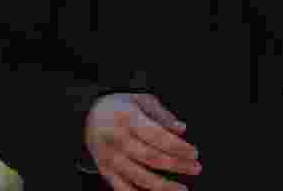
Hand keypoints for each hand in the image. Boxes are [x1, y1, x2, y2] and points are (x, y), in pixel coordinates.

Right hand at [85, 93, 200, 190]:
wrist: (86, 113)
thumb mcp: (139, 99)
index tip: (195, 153)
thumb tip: (182, 128)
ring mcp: (110, 156)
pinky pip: (122, 188)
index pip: (158, 136)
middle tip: (196, 168)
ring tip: (181, 189)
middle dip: (177, 165)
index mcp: (127, 118)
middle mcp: (117, 139)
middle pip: (152, 158)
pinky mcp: (105, 169)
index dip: (178, 147)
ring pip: (139, 177)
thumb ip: (161, 114)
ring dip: (164, 186)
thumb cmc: (118, 106)